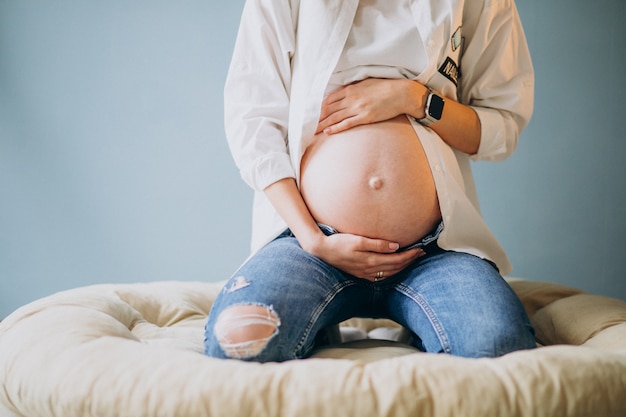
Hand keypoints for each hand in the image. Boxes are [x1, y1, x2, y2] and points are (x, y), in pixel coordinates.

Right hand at [303, 232, 424, 280]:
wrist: (322, 251)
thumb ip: (378, 244)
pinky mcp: (359, 274)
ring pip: (389, 273)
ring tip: (411, 260)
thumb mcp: (358, 240)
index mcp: (370, 261)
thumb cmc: (339, 242)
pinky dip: (391, 272)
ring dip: (402, 267)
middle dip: (409, 261)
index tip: (420, 249)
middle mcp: (369, 270)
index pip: (396, 259)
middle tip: (421, 253)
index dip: (410, 255)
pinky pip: (380, 276)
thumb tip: (396, 246)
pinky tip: (393, 268)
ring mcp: (364, 274)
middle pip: (395, 267)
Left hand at [317, 78, 421, 134]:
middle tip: (306, 124)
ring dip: (323, 124)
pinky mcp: (365, 117)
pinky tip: (328, 132)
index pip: (329, 99)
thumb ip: (353, 88)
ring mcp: (358, 108)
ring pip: (335, 117)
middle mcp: (351, 98)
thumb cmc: (385, 87)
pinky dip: (336, 128)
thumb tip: (343, 93)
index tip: (311, 113)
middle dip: (317, 117)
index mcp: (351, 89)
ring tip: (312, 131)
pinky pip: (347, 123)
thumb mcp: (366, 83)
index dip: (318, 107)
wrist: (401, 93)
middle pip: (329, 109)